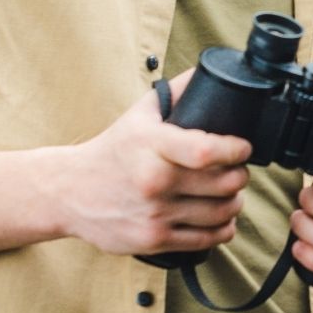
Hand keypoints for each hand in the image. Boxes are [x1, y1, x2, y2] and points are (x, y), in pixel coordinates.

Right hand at [56, 71, 252, 254]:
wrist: (69, 192)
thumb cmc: (113, 150)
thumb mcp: (139, 114)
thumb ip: (177, 92)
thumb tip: (211, 72)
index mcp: (151, 145)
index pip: (207, 151)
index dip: (236, 150)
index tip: (243, 148)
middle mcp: (153, 181)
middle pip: (224, 184)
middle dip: (240, 175)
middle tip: (237, 170)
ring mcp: (154, 214)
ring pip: (222, 213)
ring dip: (235, 202)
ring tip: (230, 193)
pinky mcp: (154, 240)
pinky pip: (207, 239)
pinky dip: (223, 228)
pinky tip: (221, 217)